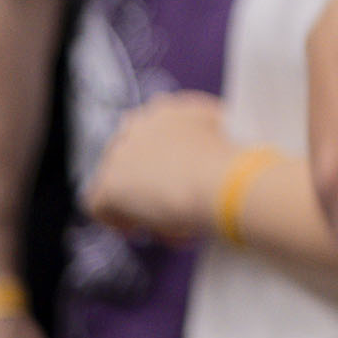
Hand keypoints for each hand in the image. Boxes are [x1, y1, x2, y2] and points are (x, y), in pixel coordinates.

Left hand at [81, 92, 233, 243]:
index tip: (176, 175)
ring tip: (162, 219)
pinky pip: (100, 205)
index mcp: (171, 109)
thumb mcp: (230, 137)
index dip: (161, 156)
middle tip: (165, 200)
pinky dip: (117, 219)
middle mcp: (141, 123)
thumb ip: (209, 138)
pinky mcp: (109, 183)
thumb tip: (203, 161)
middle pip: (130, 153)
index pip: (153, 130)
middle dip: (143, 176)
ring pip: (117, 180)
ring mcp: (120, 153)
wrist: (226, 182)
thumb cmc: (238, 164)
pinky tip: (141, 228)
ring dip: (134, 199)